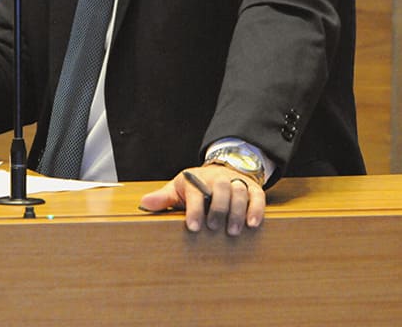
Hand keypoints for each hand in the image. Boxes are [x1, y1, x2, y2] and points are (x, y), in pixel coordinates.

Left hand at [138, 164, 265, 234]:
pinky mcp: (251, 188)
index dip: (194, 210)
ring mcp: (235, 182)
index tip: (194, 227)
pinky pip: (257, 196)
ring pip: (239, 191)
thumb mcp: (178, 189)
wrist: (219, 170)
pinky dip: (256, 208)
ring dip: (237, 211)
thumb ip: (164, 198)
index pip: (195, 192)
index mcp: (196, 179)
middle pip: (220, 188)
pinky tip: (253, 224)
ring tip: (233, 231)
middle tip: (215, 228)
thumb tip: (145, 203)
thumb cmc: (195, 185)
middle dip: (218, 208)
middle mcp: (217, 179)